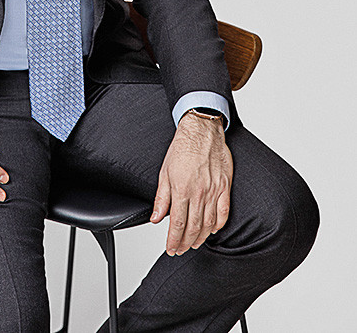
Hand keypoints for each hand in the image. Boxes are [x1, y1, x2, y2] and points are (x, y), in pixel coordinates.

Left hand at [150, 112, 232, 255]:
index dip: (173, 240)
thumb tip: (156, 218)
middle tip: (180, 250)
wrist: (202, 130)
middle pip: (193, 227)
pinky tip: (214, 230)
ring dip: (201, 237)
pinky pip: (224, 211)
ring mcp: (214, 190)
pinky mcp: (225, 186)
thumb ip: (161, 197)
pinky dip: (219, 224)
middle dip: (185, 242)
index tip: (171, 248)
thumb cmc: (183, 147)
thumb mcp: (164, 171)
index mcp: (181, 189)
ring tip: (194, 243)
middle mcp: (199, 193)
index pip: (177, 224)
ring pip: (209, 223)